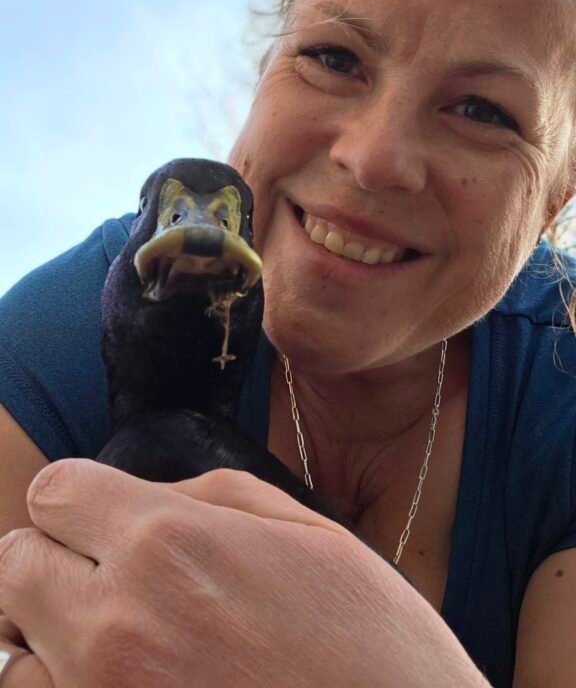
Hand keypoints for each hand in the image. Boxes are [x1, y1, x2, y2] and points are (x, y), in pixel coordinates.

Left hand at [0, 459, 487, 686]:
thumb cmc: (369, 642)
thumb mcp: (304, 530)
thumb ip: (208, 496)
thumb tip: (147, 496)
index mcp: (167, 542)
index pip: (53, 490)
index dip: (76, 497)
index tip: (99, 515)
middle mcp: (116, 622)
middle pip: (14, 565)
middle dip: (50, 559)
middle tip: (99, 577)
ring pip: (14, 656)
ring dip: (47, 640)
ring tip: (111, 644)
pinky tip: (120, 685)